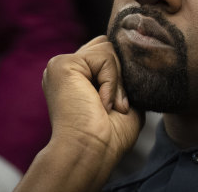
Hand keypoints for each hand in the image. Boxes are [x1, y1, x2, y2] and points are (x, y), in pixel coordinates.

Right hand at [42, 35, 141, 159]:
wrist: (92, 152)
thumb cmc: (109, 137)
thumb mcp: (124, 100)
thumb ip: (124, 76)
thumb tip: (136, 58)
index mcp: (77, 77)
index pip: (107, 53)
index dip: (120, 74)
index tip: (120, 105)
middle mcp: (67, 69)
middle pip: (107, 45)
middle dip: (120, 74)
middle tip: (115, 105)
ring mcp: (61, 64)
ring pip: (108, 48)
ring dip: (116, 80)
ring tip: (107, 106)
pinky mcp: (62, 64)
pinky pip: (104, 57)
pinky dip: (111, 81)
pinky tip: (101, 103)